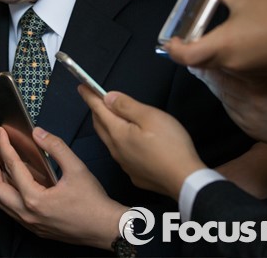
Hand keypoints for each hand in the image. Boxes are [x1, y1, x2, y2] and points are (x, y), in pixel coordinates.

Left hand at [0, 126, 125, 249]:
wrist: (106, 229)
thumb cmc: (93, 202)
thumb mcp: (76, 168)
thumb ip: (55, 147)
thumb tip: (37, 133)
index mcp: (35, 199)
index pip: (12, 167)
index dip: (4, 146)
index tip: (0, 133)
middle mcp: (28, 214)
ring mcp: (31, 223)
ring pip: (2, 202)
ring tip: (1, 163)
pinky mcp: (36, 228)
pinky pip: (13, 210)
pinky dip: (9, 194)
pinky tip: (17, 183)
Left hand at [80, 86, 204, 200]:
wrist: (185, 181)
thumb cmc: (170, 145)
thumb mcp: (150, 117)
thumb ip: (126, 106)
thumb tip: (107, 98)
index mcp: (118, 133)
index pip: (98, 110)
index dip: (90, 97)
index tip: (81, 87)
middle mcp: (116, 149)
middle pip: (100, 126)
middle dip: (96, 111)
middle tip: (97, 100)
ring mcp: (124, 164)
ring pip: (109, 140)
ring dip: (107, 126)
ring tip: (113, 117)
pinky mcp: (134, 173)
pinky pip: (121, 153)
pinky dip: (119, 141)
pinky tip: (130, 141)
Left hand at [163, 0, 266, 72]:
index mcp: (221, 45)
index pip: (186, 57)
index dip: (173, 50)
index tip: (171, 40)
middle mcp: (227, 62)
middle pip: (196, 63)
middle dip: (187, 52)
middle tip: (183, 38)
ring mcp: (241, 71)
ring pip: (213, 66)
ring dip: (205, 54)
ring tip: (204, 37)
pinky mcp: (253, 73)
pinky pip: (229, 68)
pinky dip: (222, 57)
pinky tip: (228, 43)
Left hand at [188, 68, 266, 146]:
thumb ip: (257, 70)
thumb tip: (236, 61)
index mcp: (260, 86)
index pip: (228, 71)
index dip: (212, 63)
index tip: (202, 53)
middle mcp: (250, 102)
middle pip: (221, 85)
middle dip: (206, 74)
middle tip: (196, 64)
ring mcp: (246, 117)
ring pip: (222, 97)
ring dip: (212, 86)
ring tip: (202, 75)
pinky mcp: (247, 128)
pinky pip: (229, 110)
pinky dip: (224, 99)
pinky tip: (220, 92)